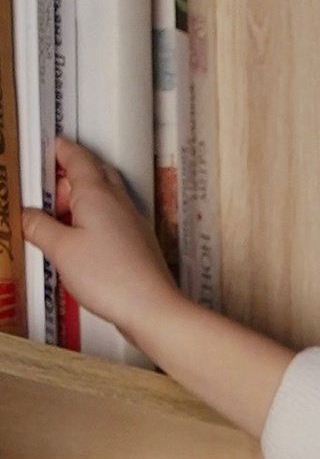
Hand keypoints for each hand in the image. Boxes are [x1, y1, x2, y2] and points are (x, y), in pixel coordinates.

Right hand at [22, 137, 182, 354]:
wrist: (154, 311)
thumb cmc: (109, 277)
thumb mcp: (60, 250)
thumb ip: (38, 227)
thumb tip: (26, 214)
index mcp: (96, 192)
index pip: (76, 157)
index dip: (60, 149)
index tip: (48, 147)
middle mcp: (118, 201)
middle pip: (94, 173)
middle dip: (70, 177)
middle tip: (50, 196)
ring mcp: (133, 223)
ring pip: (106, 197)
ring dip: (83, 201)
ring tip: (62, 224)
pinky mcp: (140, 245)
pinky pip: (115, 220)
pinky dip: (96, 221)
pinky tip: (85, 244)